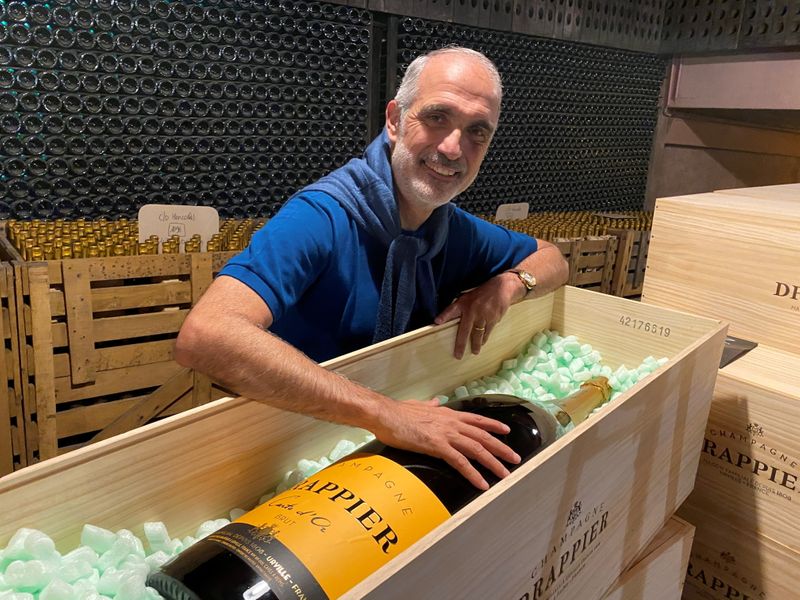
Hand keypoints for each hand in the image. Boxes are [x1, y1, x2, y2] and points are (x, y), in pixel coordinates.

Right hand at [371, 398, 521, 489]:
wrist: (385, 414)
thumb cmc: (397, 412)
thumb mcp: (418, 405)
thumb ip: (430, 406)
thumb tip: (435, 402)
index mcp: (447, 413)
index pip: (476, 420)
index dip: (493, 425)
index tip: (506, 430)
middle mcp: (451, 423)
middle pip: (483, 436)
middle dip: (501, 448)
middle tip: (515, 459)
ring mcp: (446, 434)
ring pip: (477, 449)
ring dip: (493, 463)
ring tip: (505, 474)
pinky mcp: (437, 446)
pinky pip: (460, 462)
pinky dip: (473, 473)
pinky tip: (482, 483)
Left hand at [434, 273, 521, 358]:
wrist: (501, 288)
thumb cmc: (482, 293)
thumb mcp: (467, 297)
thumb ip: (457, 308)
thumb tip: (443, 319)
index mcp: (464, 304)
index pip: (451, 310)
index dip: (444, 315)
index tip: (436, 322)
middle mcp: (472, 310)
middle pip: (465, 331)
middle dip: (461, 345)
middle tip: (458, 355)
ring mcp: (483, 316)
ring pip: (478, 334)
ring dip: (476, 344)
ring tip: (475, 351)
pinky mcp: (493, 319)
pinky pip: (488, 331)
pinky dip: (485, 337)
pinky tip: (483, 342)